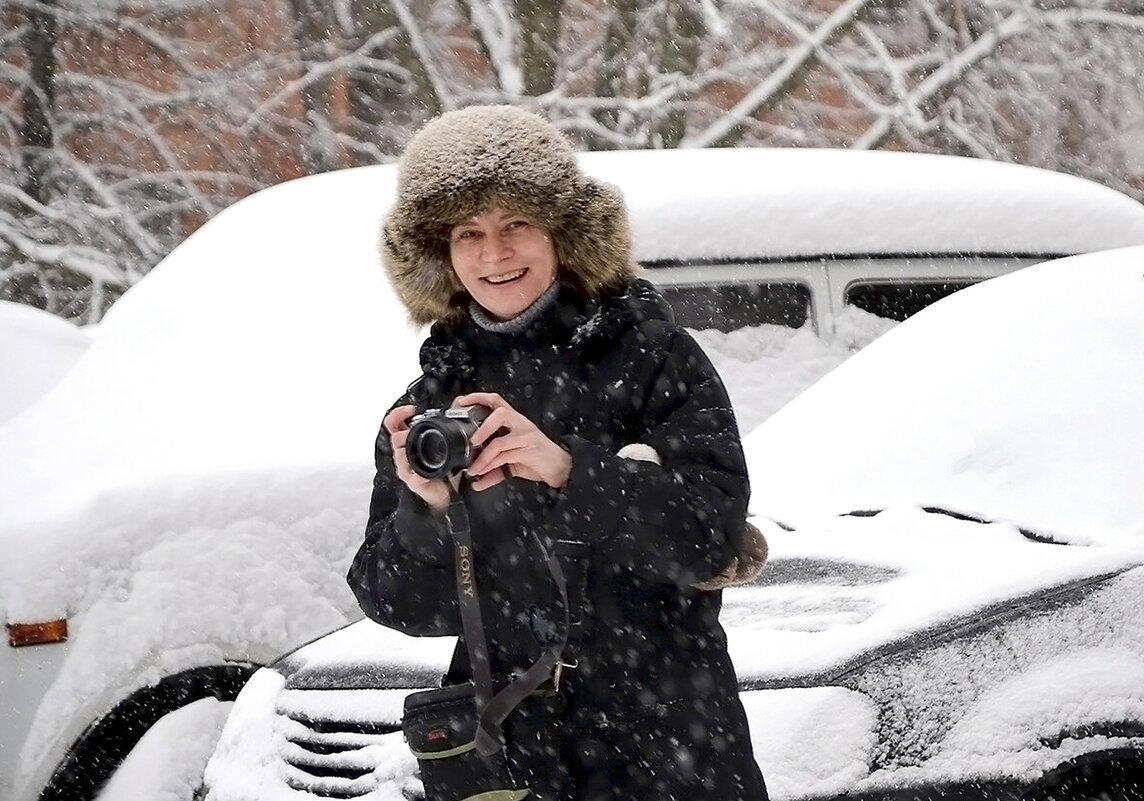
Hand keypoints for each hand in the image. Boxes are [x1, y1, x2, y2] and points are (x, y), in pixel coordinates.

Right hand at [384, 405, 455, 513]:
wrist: (446, 492)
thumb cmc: (443, 467)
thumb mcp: (445, 440)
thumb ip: (449, 420)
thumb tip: (459, 402)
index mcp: (409, 442)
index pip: (394, 423)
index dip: (398, 414)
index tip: (411, 410)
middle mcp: (405, 454)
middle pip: (394, 438)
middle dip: (402, 432)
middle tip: (413, 429)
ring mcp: (407, 469)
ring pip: (399, 455)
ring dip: (406, 450)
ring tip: (417, 447)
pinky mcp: (415, 483)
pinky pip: (413, 477)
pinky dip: (418, 475)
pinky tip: (425, 474)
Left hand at [458, 392, 572, 491]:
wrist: (561, 468)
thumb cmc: (537, 459)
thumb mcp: (513, 461)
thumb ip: (495, 466)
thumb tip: (476, 479)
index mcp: (516, 421)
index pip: (497, 401)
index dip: (479, 398)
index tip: (462, 401)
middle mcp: (521, 425)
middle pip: (501, 413)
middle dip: (482, 426)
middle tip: (471, 440)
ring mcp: (527, 437)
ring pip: (500, 442)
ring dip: (483, 457)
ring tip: (473, 469)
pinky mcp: (530, 451)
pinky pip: (506, 458)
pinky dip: (491, 468)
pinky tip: (482, 476)